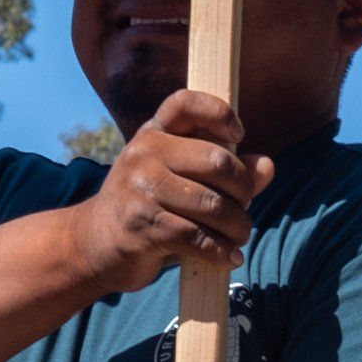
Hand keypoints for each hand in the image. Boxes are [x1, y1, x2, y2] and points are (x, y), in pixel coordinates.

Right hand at [67, 92, 273, 295]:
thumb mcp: (181, 178)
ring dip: (237, 227)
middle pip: (218, 162)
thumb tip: (267, 166)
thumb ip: (226, 170)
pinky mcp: (142, 226)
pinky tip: (229, 258)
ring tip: (238, 236)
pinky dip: (221, 252)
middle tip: (243, 209)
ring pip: (213, 205)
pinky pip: (198, 238)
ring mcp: (140, 189)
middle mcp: (144, 153)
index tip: (239, 134)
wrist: (94, 243)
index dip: (218, 113)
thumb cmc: (149, 206)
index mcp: (154, 133)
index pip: (185, 103)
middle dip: (244, 191)